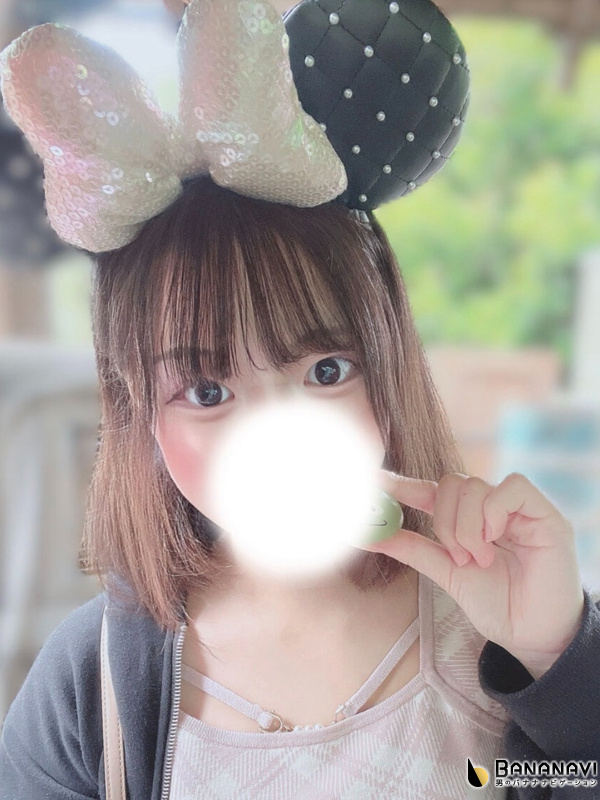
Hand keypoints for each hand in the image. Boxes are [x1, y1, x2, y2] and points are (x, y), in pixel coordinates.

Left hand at [357, 471, 584, 679]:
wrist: (532, 637)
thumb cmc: (497, 605)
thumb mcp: (447, 573)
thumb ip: (412, 549)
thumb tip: (368, 533)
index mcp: (467, 519)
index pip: (430, 491)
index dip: (401, 484)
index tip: (373, 482)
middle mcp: (491, 508)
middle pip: (451, 483)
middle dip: (444, 522)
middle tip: (457, 558)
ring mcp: (518, 508)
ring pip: (474, 486)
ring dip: (467, 528)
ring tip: (480, 560)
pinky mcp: (545, 513)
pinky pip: (512, 487)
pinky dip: (494, 512)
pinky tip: (495, 540)